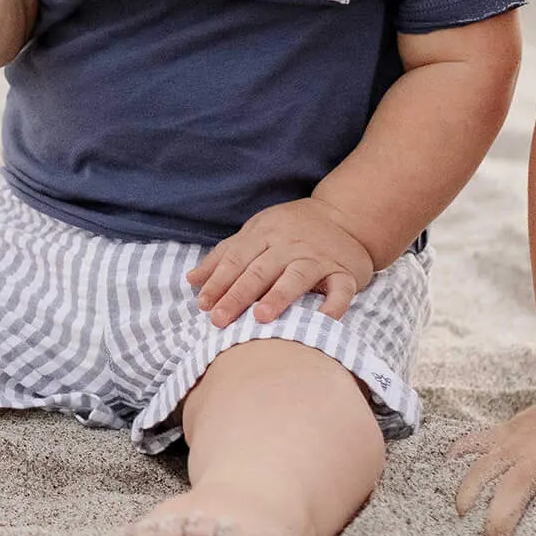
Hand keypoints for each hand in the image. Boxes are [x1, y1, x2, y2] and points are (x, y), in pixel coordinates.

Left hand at [187, 198, 375, 327]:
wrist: (344, 215)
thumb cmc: (291, 230)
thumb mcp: (256, 233)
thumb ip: (224, 256)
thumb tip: (191, 280)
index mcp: (264, 234)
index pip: (237, 258)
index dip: (219, 281)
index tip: (203, 305)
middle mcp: (290, 244)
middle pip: (260, 270)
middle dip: (238, 294)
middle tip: (220, 319)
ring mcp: (318, 257)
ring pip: (296, 276)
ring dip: (279, 295)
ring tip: (260, 316)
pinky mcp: (344, 271)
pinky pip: (341, 289)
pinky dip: (334, 304)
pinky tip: (324, 320)